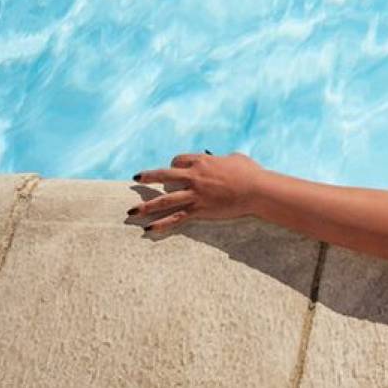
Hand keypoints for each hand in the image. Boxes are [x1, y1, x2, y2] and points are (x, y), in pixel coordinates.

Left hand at [129, 151, 262, 233]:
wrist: (256, 190)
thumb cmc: (250, 172)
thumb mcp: (236, 158)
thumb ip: (225, 158)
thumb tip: (223, 158)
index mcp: (202, 162)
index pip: (179, 160)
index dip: (175, 164)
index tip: (174, 169)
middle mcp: (194, 177)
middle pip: (164, 175)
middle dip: (148, 177)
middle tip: (137, 178)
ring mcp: (195, 194)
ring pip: (165, 200)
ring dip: (146, 206)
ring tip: (131, 211)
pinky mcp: (199, 209)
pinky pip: (176, 218)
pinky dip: (162, 224)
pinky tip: (150, 229)